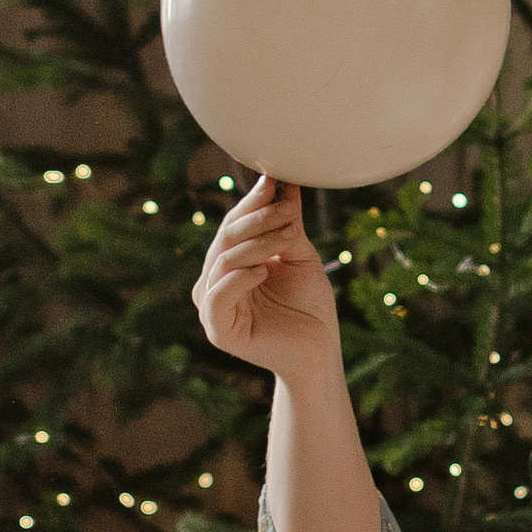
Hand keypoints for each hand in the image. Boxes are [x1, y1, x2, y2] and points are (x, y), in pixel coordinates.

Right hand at [197, 178, 341, 382]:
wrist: (319, 351)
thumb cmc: (309, 306)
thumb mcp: (299, 255)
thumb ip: (288, 224)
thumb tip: (284, 183)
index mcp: (228, 265)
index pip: (233, 226)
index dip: (251, 203)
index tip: (274, 180)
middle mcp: (214, 282)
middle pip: (226, 240)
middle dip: (257, 219)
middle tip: (286, 208)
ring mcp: (212, 306)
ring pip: (223, 262)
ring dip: (257, 244)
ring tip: (288, 236)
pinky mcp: (218, 329)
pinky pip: (218, 296)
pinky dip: (240, 278)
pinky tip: (265, 270)